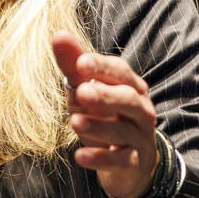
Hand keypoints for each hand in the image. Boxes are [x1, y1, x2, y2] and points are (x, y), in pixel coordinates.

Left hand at [50, 31, 159, 197]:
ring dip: (99, 126)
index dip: (102, 67)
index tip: (81, 62)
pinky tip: (79, 156)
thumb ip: (73, 66)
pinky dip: (100, 158)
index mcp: (131, 87)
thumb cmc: (105, 117)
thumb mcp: (87, 91)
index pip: (121, 72)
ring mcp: (138, 137)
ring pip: (124, 130)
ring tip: (74, 122)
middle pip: (128, 99)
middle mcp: (140, 109)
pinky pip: (120, 160)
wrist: (130, 163)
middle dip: (105, 95)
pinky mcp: (132, 162)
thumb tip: (58, 34)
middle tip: (81, 92)